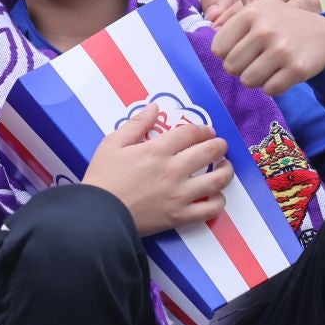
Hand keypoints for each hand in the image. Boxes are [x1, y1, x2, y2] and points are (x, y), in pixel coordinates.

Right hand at [82, 107, 233, 235]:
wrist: (98, 215)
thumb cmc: (103, 178)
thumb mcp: (113, 144)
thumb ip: (136, 124)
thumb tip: (154, 108)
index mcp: (157, 150)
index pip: (191, 133)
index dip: (203, 129)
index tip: (206, 131)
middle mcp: (174, 170)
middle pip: (210, 151)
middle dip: (219, 145)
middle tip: (219, 145)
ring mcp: (180, 195)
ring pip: (218, 180)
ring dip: (226, 170)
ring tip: (224, 167)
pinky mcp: (181, 216)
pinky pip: (211, 210)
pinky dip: (219, 201)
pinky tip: (215, 196)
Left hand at [210, 0, 324, 96]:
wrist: (323, 36)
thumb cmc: (281, 17)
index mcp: (251, 13)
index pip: (218, 49)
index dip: (229, 51)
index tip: (245, 43)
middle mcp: (266, 29)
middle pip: (232, 66)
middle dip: (243, 66)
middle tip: (259, 55)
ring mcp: (282, 49)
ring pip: (249, 80)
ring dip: (257, 78)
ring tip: (269, 63)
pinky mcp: (297, 68)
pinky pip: (269, 89)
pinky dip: (274, 86)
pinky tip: (282, 72)